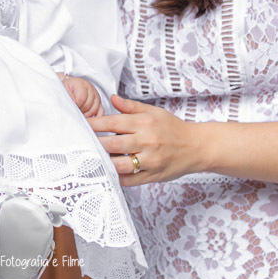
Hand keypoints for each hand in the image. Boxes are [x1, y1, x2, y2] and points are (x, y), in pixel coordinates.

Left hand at [61, 75, 102, 117]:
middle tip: (75, 111)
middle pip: (88, 104)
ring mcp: (95, 94)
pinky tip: (89, 118)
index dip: (76, 105)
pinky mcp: (98, 101)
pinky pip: (101, 111)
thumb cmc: (66, 88)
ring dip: (87, 114)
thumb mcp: (63, 89)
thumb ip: (68, 96)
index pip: (81, 98)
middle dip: (81, 111)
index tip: (71, 107)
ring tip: (80, 114)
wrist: (70, 86)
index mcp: (81, 83)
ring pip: (95, 109)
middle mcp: (90, 88)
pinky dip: (96, 116)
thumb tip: (74, 103)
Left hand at [87, 95, 206, 185]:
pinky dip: (117, 177)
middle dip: (95, 144)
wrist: (196, 147)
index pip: (113, 123)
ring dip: (104, 162)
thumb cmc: (173, 128)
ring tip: (92, 158)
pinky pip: (130, 180)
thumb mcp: (153, 112)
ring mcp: (150, 160)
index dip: (95, 124)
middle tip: (80, 143)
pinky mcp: (153, 176)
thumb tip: (111, 98)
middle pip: (113, 144)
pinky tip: (108, 172)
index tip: (83, 125)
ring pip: (120, 164)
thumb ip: (130, 107)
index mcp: (145, 123)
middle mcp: (147, 141)